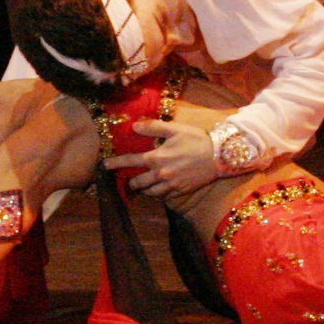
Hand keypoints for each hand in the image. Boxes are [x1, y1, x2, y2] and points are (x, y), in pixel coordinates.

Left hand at [102, 117, 220, 197]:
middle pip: (138, 182)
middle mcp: (160, 174)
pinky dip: (157, 193)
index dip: (115, 163)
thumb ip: (152, 128)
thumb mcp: (174, 129)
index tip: (104, 166)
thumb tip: (134, 126)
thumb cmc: (196, 139)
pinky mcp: (180, 191)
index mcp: (156, 157)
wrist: (219, 155)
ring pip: (149, 192)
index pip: (130, 161)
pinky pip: (163, 196)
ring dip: (143, 189)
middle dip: (130, 181)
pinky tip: (158, 188)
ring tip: (141, 185)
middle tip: (127, 179)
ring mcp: (170, 185)